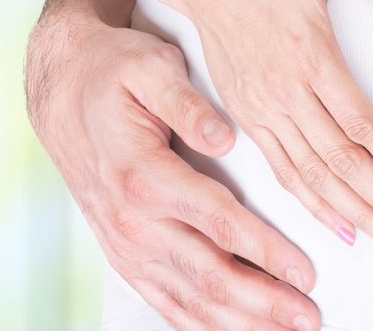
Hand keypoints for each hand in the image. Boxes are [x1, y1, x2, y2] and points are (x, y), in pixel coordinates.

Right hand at [25, 16, 320, 330]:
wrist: (63, 92)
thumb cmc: (111, 76)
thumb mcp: (149, 68)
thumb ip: (185, 103)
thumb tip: (223, 138)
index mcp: (143, 175)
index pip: (217, 224)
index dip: (265, 252)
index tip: (304, 272)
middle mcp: (132, 220)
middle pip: (208, 275)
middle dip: (263, 303)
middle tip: (308, 317)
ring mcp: (125, 242)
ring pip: (187, 299)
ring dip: (238, 321)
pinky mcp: (123, 251)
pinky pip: (161, 299)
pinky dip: (198, 323)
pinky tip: (227, 330)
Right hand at [141, 0, 372, 256]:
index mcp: (307, 51)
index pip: (360, 124)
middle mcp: (282, 89)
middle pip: (339, 162)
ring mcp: (258, 105)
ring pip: (309, 174)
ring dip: (348, 210)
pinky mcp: (243, 109)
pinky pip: (280, 166)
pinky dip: (308, 198)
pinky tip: (332, 218)